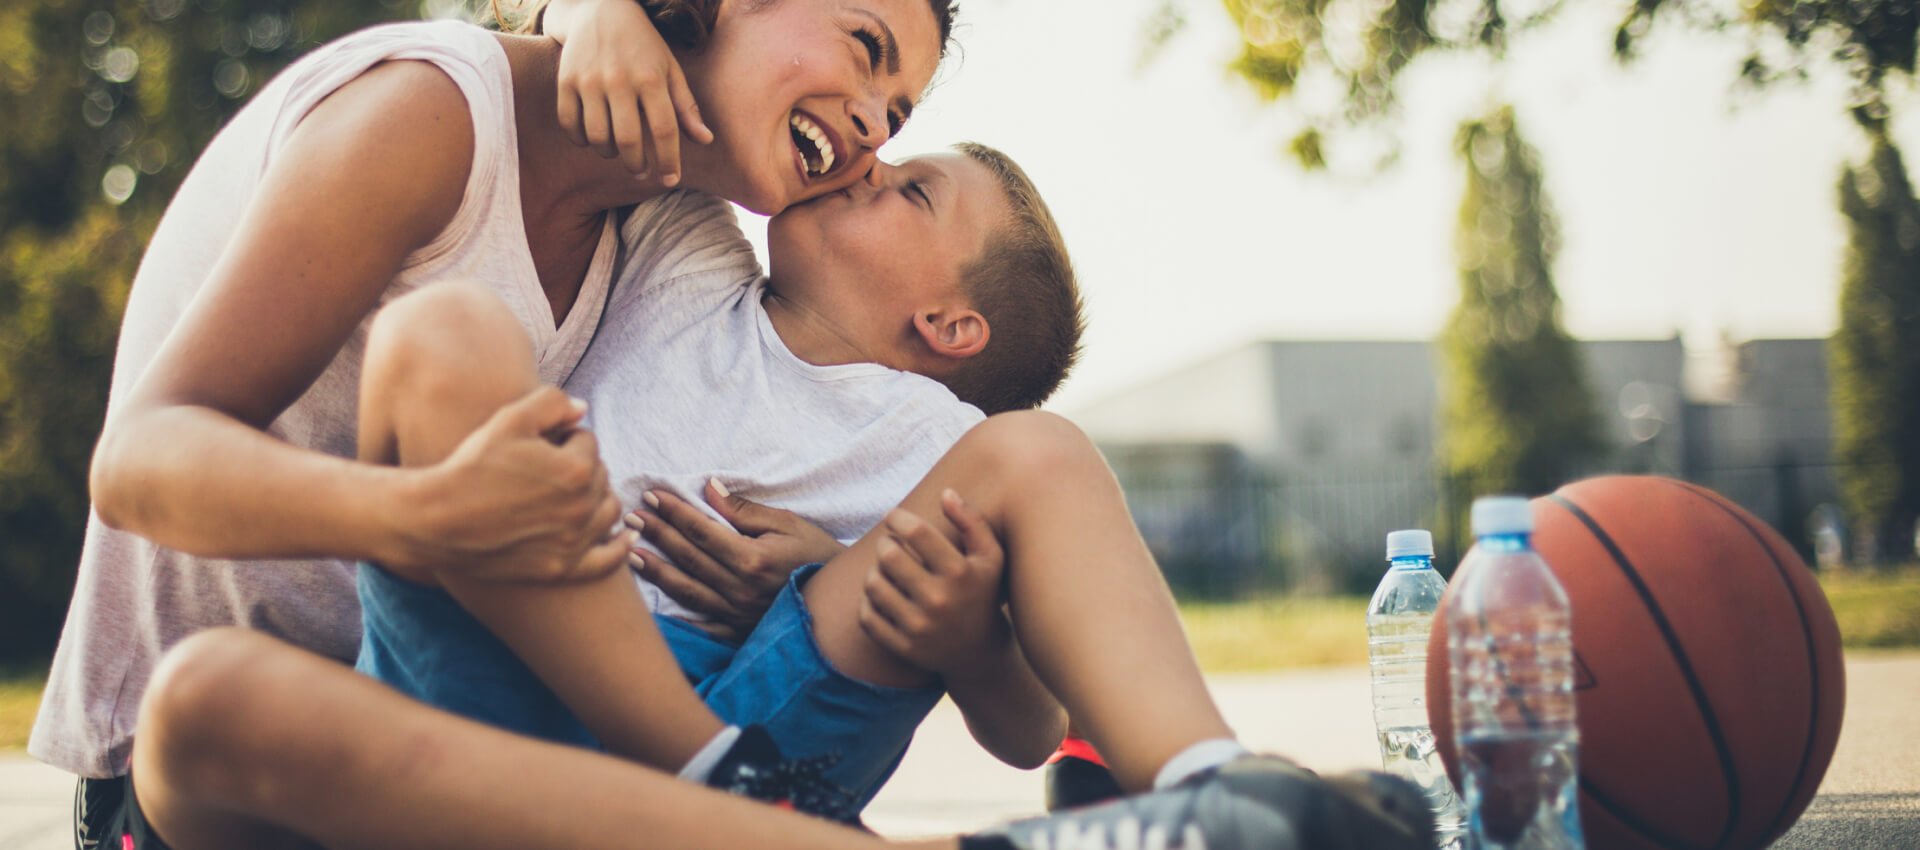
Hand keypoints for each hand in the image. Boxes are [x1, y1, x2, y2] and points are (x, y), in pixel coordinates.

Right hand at [395, 387, 632, 583]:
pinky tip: (626, 537)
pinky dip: (619, 547)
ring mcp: (574, 542)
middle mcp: (583, 509)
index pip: (588, 441)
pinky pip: (607, 560)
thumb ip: (553, 403)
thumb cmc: (472, 466)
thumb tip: (583, 410)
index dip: (562, 437)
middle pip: (600, 475)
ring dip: (597, 498)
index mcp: (578, 470)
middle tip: (544, 468)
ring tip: (573, 493)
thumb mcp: (509, 419)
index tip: (537, 445)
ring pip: (608, 512)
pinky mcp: (562, 569)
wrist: (437, 520)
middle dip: (579, 466)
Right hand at [549, 0, 712, 182]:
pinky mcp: (566, 80)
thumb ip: (686, 106)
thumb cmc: (642, 45)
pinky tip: (593, 138)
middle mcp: (619, 80)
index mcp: (650, 78)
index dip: (669, 160)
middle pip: (629, 140)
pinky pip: (570, 124)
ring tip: (618, 151)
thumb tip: (706, 140)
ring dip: (610, 153)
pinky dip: (581, 140)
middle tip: (642, 171)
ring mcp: (589, 80)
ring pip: (598, 137)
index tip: (671, 179)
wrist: (599, 9)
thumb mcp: (670, 69)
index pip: (664, 130)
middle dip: (638, 165)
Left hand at [625, 478, 844, 640]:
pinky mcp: (739, 630)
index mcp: (752, 559)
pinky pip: (701, 624)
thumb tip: (709, 490)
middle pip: (688, 557)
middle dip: (657, 534)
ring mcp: (737, 613)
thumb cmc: (815, 553)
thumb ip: (745, 511)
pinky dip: (677, 614)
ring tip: (631, 554)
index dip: (674, 512)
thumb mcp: (787, 523)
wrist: (839, 598)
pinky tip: (655, 604)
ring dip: (656, 570)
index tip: (652, 496)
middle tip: (631, 517)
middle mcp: (740, 589)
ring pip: (686, 590)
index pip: (701, 530)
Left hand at [858, 489, 1009, 675]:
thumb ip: (972, 521)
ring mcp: (919, 628)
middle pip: (889, 556)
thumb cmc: (982, 594)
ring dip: (874, 571)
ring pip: (873, 584)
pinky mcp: (903, 648)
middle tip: (890, 544)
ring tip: (886, 570)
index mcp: (961, 574)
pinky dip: (868, 602)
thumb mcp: (991, 557)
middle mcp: (940, 601)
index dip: (898, 518)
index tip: (895, 517)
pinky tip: (881, 596)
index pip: (916, 532)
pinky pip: (867, 616)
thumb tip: (945, 493)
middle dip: (885, 543)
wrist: (979, 653)